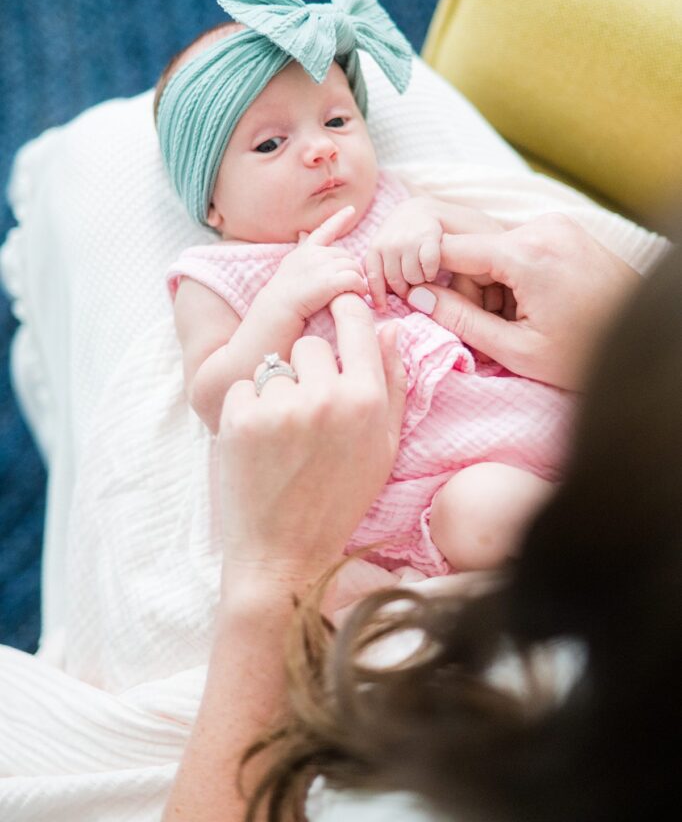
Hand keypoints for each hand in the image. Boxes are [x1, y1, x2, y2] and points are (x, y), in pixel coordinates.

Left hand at [218, 294, 406, 586]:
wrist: (284, 553)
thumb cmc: (339, 499)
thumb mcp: (383, 447)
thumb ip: (392, 384)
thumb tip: (390, 326)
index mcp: (366, 401)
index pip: (355, 321)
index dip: (343, 311)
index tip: (335, 313)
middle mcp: (326, 397)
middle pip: (310, 343)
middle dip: (307, 368)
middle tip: (308, 412)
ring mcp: (281, 408)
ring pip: (274, 364)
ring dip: (276, 390)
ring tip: (283, 434)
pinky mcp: (241, 419)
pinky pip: (244, 386)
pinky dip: (247, 408)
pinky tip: (259, 443)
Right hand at [265, 205, 366, 319]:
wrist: (277, 310)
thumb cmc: (283, 293)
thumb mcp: (291, 264)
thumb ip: (301, 249)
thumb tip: (303, 233)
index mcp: (306, 250)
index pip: (324, 230)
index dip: (339, 219)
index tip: (351, 209)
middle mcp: (314, 254)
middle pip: (346, 255)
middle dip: (350, 269)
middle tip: (350, 284)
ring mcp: (321, 266)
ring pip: (353, 266)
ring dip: (357, 279)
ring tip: (354, 291)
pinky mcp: (329, 281)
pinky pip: (355, 279)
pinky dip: (360, 287)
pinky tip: (357, 294)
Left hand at [365, 196, 442, 309]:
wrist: (420, 210)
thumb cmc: (400, 237)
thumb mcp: (383, 248)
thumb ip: (380, 267)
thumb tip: (376, 299)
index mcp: (376, 248)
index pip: (373, 277)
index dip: (378, 296)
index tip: (383, 309)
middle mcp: (390, 244)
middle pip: (396, 282)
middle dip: (404, 290)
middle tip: (411, 289)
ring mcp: (409, 240)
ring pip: (414, 278)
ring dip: (420, 282)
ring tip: (421, 277)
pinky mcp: (429, 237)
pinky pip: (429, 268)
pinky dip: (432, 273)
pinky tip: (432, 271)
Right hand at [405, 213, 639, 390]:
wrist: (646, 343)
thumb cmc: (584, 355)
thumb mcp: (516, 349)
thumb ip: (461, 320)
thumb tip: (418, 297)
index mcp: (527, 253)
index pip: (448, 249)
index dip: (426, 277)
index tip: (414, 300)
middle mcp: (541, 227)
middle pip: (475, 252)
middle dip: (474, 290)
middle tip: (498, 329)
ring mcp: (557, 225)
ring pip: (496, 251)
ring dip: (496, 285)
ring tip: (524, 321)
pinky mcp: (567, 230)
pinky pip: (520, 248)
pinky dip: (517, 276)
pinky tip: (538, 306)